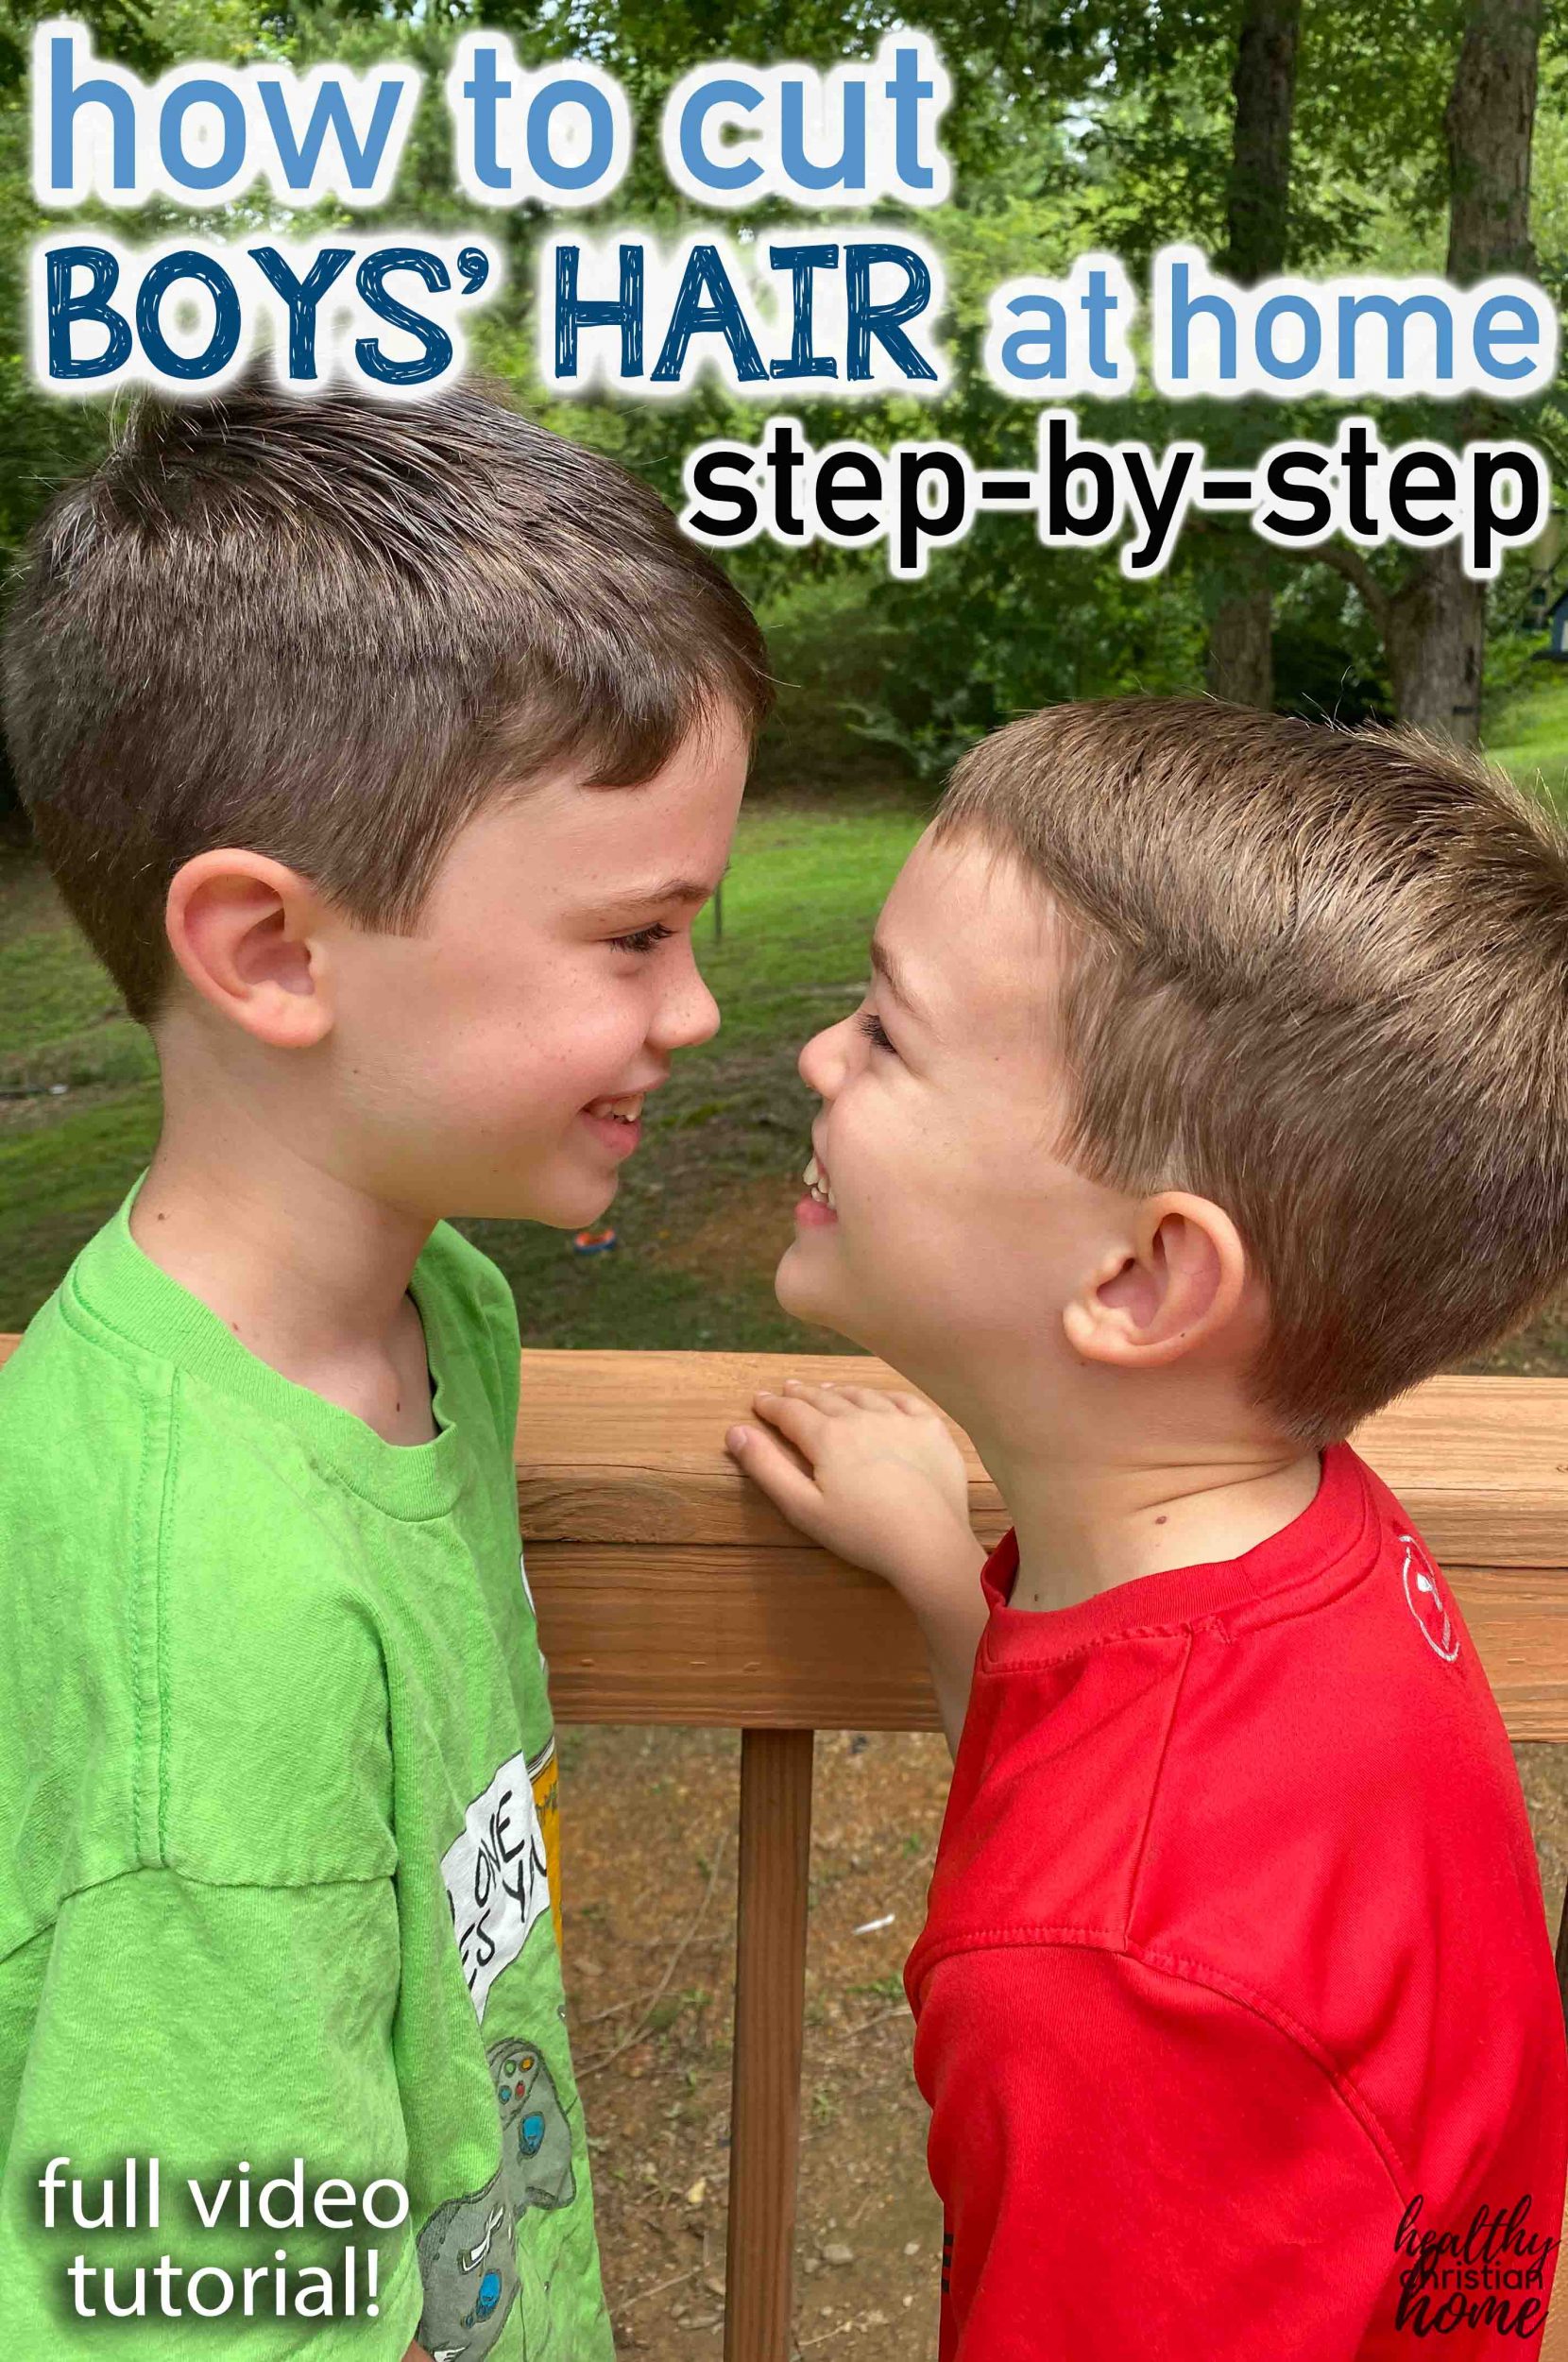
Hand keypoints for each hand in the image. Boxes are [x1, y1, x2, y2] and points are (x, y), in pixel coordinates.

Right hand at [726, 1380, 977, 1611]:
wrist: (929, 1543)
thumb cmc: (861, 1533)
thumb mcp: (803, 1508)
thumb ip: (767, 1468)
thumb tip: (735, 1431)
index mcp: (827, 1436)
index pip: (791, 1412)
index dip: (771, 1406)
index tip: (759, 1400)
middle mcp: (862, 1417)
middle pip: (825, 1399)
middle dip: (802, 1394)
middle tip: (788, 1389)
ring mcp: (901, 1419)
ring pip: (862, 1395)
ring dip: (840, 1391)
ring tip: (828, 1390)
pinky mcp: (931, 1429)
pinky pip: (903, 1401)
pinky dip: (884, 1396)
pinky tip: (879, 1399)